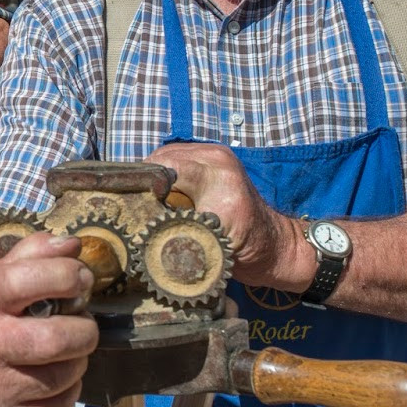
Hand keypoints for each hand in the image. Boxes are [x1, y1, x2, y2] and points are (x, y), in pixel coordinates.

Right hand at [0, 231, 96, 406]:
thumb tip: (73, 245)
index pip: (24, 281)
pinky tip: (53, 373)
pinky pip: (62, 406)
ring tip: (65, 348)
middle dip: (84, 328)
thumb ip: (35, 252)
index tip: (80, 278)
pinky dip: (69, 388)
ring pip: (65, 375)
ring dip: (77, 358)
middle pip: (56, 339)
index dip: (64, 275)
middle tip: (81, 322)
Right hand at [146, 142, 307, 291]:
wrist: (274, 246)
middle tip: (133, 206)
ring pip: (164, 156)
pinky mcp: (213, 154)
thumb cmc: (245, 253)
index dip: (143, 188)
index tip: (131, 208)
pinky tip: (160, 192)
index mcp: (219, 183)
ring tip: (145, 199)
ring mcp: (216, 154)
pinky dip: (163, 172)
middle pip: (160, 160)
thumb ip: (176, 229)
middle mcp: (219, 161)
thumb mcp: (207, 247)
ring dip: (152, 176)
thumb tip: (138, 224)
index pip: (165, 171)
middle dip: (144, 182)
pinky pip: (174, 156)